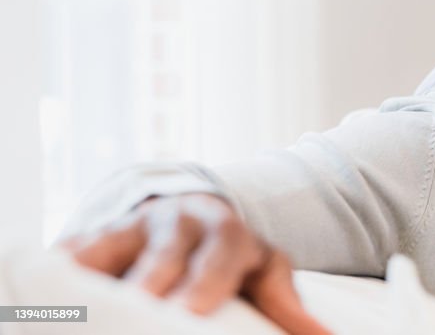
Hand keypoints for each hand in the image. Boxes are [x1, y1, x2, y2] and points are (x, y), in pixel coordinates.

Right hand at [59, 193, 329, 334]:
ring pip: (113, 245)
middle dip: (152, 279)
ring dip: (100, 272)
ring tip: (87, 304)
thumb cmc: (232, 257)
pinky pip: (75, 251)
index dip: (207, 280)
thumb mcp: (264, 273)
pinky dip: (65, 268)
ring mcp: (133, 226)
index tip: (192, 310)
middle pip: (165, 251)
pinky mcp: (94, 237)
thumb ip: (286, 305)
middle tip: (143, 305)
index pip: (222, 252)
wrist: (192, 217)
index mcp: (228, 232)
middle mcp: (180, 222)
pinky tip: (55, 294)